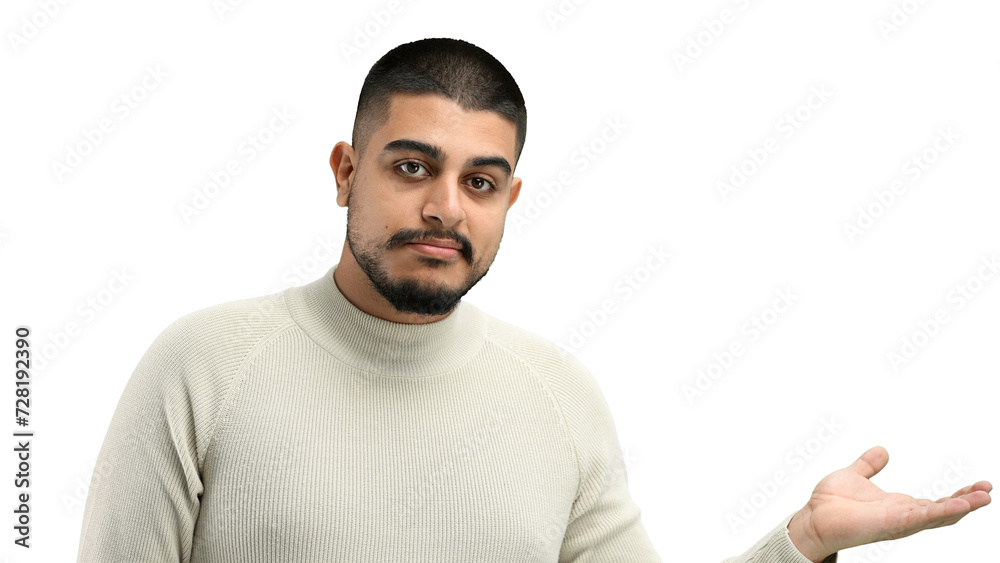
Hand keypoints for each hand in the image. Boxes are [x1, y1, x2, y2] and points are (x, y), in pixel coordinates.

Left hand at [786, 446, 991, 561]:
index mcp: (898, 505)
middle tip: (988, 490)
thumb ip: (869, 466)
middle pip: (943, 511)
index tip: (977, 485)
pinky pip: (921, 518)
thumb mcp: (854, 476)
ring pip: (937, 516)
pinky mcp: (890, 523)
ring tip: (983, 498)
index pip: (935, 502)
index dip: (957, 495)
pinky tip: (958, 505)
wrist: (812, 518)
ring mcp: (898, 522)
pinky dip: (941, 512)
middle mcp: (903, 516)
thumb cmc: (830, 503)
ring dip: (961, 507)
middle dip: (967, 502)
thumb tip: (881, 450)